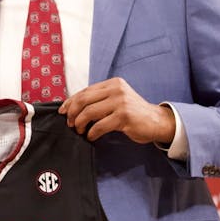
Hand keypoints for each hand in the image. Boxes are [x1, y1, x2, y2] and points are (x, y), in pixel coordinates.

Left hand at [58, 77, 175, 143]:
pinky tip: (91, 136)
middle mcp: (116, 89)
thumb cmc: (134, 113)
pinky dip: (92, 132)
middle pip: (84, 100)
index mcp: (113, 83)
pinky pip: (99, 125)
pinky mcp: (124, 116)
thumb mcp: (117, 100)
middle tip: (70, 123)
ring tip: (79, 130)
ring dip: (80, 123)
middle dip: (72, 113)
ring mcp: (120, 102)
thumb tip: (74, 107)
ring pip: (89, 112)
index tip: (63, 111)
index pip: (85, 91)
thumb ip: (100, 100)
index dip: (71, 101)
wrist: (156, 121)